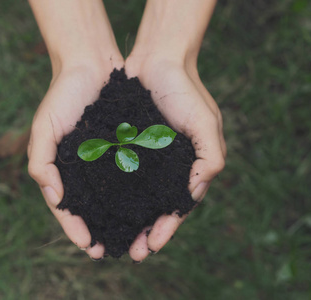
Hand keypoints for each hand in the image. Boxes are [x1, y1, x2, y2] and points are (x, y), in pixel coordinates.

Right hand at [27, 61, 122, 259]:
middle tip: (112, 251)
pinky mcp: (126, 147)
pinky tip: (147, 205)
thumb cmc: (63, 95)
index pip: (67, 206)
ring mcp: (106, 159)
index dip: (75, 228)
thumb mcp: (44, 127)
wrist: (91, 65)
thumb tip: (54, 196)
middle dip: (100, 229)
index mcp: (63, 168)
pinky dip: (136, 191)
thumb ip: (41, 162)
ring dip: (121, 217)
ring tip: (133, 236)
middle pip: (92, 207)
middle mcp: (86, 168)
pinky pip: (132, 173)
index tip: (89, 246)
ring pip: (114, 195)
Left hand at [124, 56, 226, 261]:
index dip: (166, 228)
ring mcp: (145, 157)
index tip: (151, 246)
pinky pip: (118, 173)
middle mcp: (165, 166)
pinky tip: (101, 206)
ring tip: (112, 237)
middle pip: (154, 207)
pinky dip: (112, 192)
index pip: (177, 205)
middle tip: (132, 252)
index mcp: (187, 166)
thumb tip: (193, 192)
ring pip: (134, 196)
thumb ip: (209, 158)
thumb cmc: (185, 90)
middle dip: (144, 230)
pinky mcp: (126, 145)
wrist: (157, 59)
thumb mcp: (205, 123)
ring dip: (126, 217)